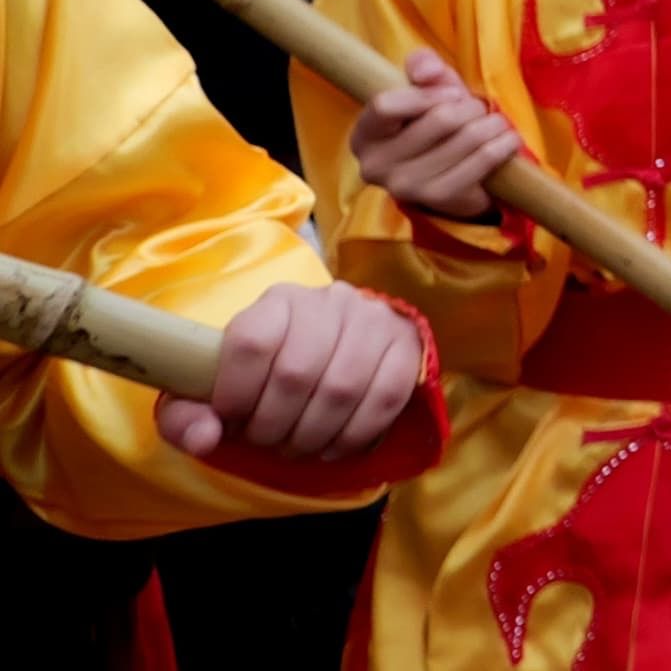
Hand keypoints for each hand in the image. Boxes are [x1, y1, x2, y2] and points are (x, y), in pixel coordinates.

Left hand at [160, 282, 422, 463]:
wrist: (336, 349)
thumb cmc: (264, 375)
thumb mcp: (212, 391)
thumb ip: (186, 416)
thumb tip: (205, 438)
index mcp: (276, 302)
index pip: (250, 342)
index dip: (236, 393)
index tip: (231, 420)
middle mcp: (329, 301)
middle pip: (296, 373)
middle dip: (274, 425)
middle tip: (266, 442)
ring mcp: (374, 320)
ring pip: (341, 389)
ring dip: (312, 435)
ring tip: (296, 447)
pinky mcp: (407, 347)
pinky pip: (384, 399)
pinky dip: (353, 435)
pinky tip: (332, 447)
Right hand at [349, 54, 524, 221]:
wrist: (456, 175)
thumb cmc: (436, 123)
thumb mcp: (427, 89)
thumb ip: (423, 68)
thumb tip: (427, 69)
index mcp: (364, 135)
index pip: (385, 105)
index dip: (427, 93)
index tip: (453, 93)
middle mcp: (376, 165)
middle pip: (439, 119)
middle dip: (471, 107)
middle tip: (478, 109)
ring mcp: (406, 187)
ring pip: (467, 137)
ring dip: (493, 124)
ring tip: (495, 124)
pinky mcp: (439, 199)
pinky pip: (484, 160)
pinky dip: (503, 144)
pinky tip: (507, 141)